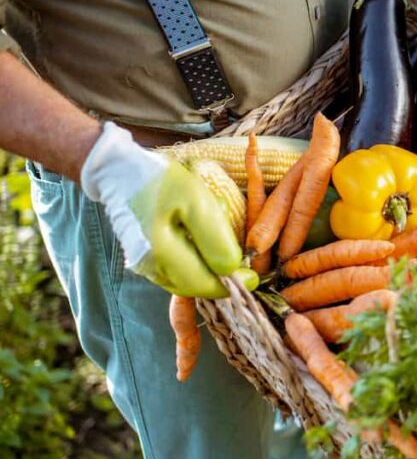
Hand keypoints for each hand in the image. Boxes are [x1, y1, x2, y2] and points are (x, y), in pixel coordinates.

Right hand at [81, 123, 257, 297]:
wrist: (121, 171)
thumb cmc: (163, 183)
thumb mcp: (198, 203)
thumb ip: (215, 240)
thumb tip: (231, 271)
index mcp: (162, 253)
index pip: (205, 284)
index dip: (232, 283)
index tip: (253, 275)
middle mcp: (149, 267)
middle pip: (195, 287)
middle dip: (221, 281)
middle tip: (243, 268)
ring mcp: (143, 265)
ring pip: (184, 283)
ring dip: (208, 276)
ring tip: (224, 257)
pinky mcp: (142, 260)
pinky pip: (174, 274)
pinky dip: (193, 268)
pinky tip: (203, 252)